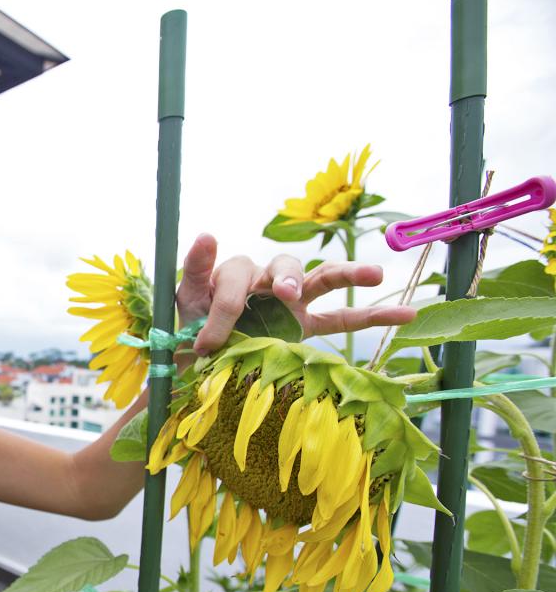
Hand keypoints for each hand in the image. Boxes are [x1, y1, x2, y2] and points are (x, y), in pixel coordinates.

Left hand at [175, 233, 416, 354]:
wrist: (200, 357)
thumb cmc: (191, 325)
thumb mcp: (184, 298)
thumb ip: (195, 268)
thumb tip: (207, 233)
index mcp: (235, 272)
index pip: (234, 285)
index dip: (220, 314)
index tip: (205, 345)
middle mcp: (267, 279)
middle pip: (284, 267)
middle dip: (287, 279)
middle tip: (284, 294)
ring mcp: (291, 301)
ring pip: (323, 280)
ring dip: (347, 276)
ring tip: (374, 275)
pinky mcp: (305, 325)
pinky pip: (342, 319)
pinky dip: (373, 316)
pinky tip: (407, 313)